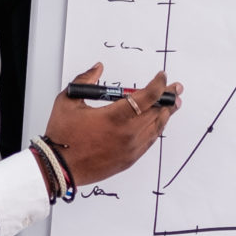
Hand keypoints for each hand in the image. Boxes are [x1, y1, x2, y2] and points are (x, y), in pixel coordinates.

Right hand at [45, 62, 180, 184]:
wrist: (60, 167)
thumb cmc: (62, 137)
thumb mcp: (68, 101)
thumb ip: (86, 80)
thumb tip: (98, 68)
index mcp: (115, 116)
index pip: (148, 96)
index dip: (158, 84)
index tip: (162, 76)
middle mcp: (128, 133)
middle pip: (158, 111)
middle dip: (168, 97)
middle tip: (176, 89)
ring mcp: (131, 148)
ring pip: (157, 127)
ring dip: (167, 114)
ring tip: (174, 105)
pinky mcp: (130, 159)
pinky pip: (150, 141)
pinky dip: (157, 130)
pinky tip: (159, 124)